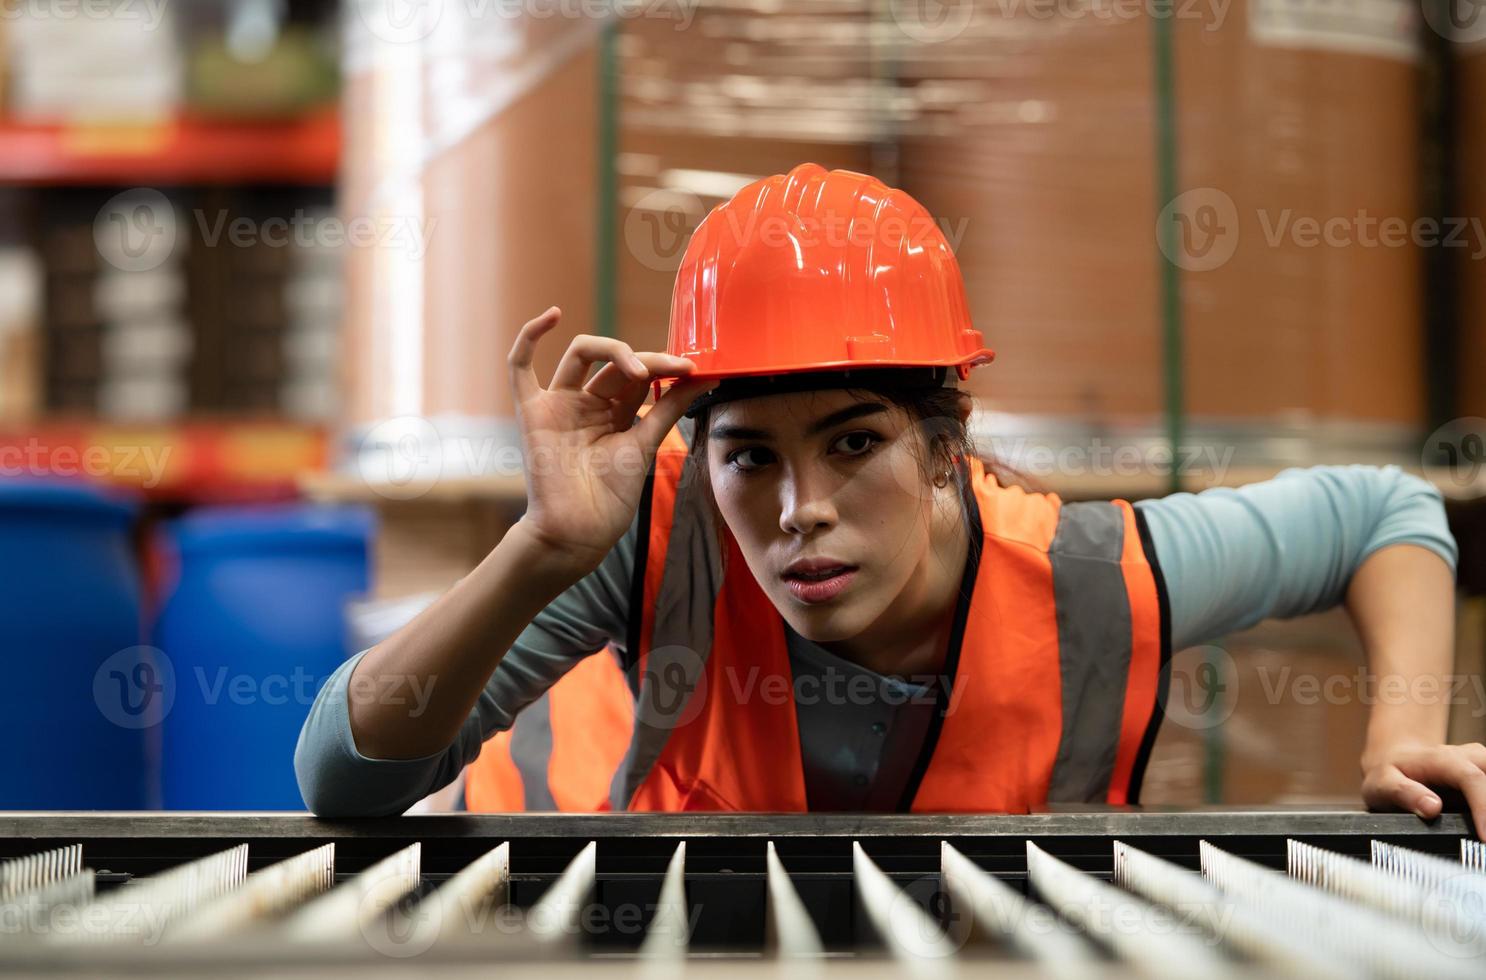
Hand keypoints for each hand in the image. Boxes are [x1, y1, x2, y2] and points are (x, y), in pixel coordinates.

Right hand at [507, 306, 716, 571]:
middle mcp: (586, 403)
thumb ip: (669, 408)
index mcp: (613, 413)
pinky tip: (552, 315)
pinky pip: (520, 368)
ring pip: (582, 354)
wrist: (579, 531)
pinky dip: (530, 336)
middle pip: (614, 362)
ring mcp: (558, 404)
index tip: (692, 370)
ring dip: (614, 350)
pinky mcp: (532, 411)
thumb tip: (705, 378)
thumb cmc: (611, 498)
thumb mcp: (645, 444)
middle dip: (646, 360)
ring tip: (638, 368)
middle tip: (672, 368)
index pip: (637, 374)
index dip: (663, 366)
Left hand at [1361, 739, 1485, 836]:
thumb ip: (1403, 793)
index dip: (1484, 807)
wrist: (1395, 759)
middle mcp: (1467, 757)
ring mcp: (1480, 764)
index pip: (1471, 778)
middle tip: (1484, 838)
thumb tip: (1431, 808)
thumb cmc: (1389, 774)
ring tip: (1484, 834)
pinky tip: (1484, 825)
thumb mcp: (1383, 783)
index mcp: (1442, 759)